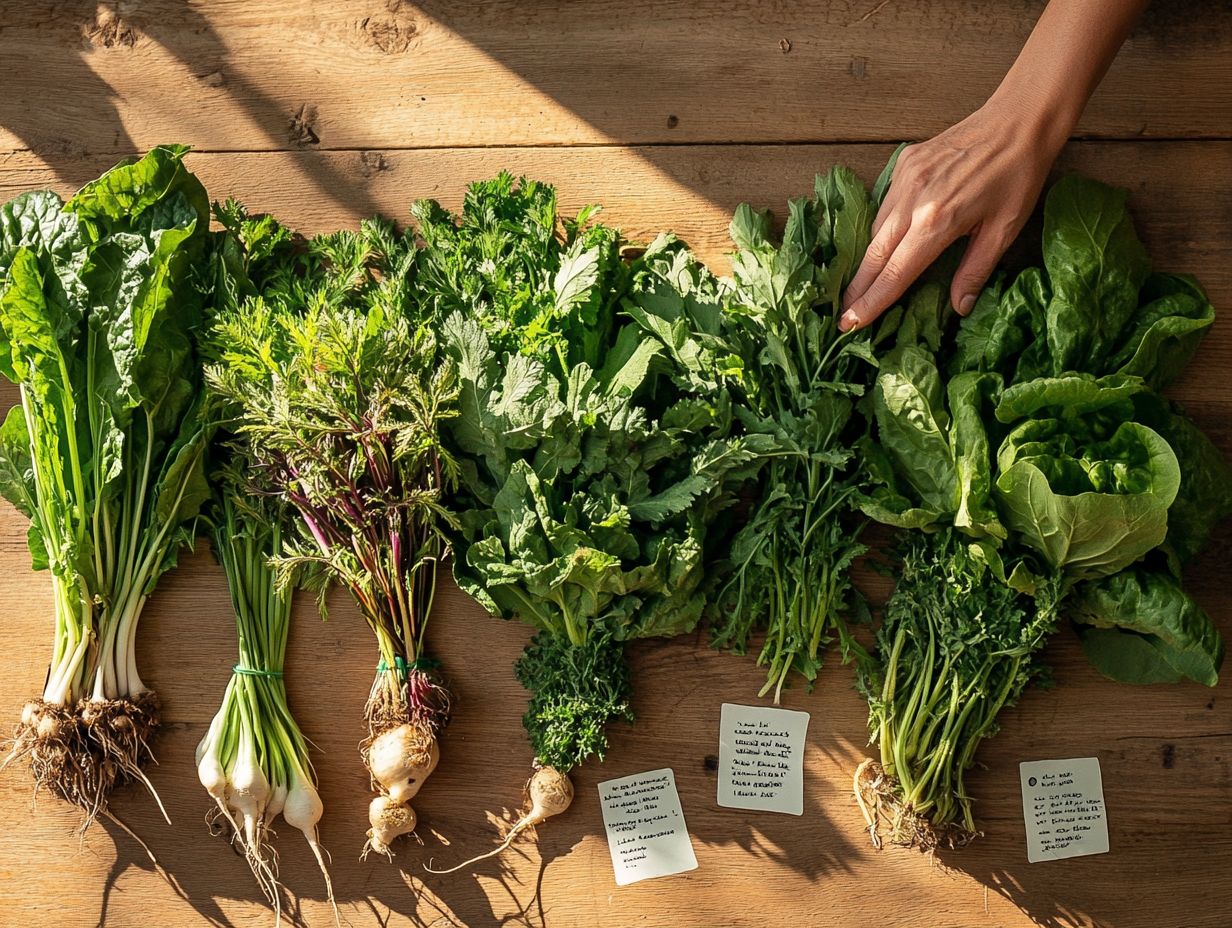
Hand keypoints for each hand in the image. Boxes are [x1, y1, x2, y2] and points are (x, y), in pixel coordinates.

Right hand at [840, 99, 1064, 331]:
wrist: (1020, 119)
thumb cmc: (1019, 175)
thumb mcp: (1005, 230)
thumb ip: (976, 270)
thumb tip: (959, 308)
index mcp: (938, 221)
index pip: (895, 274)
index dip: (872, 302)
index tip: (850, 323)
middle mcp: (913, 200)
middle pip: (874, 255)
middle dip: (857, 288)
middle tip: (843, 312)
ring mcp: (905, 178)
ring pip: (875, 229)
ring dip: (868, 259)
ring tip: (862, 284)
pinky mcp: (905, 163)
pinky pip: (885, 204)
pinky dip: (882, 227)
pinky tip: (886, 241)